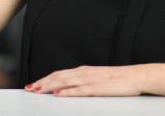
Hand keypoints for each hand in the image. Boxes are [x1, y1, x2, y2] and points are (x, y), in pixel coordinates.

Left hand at [25, 65, 144, 96]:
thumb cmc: (118, 80)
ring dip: (49, 86)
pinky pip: (79, 90)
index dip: (45, 79)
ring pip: (65, 82)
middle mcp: (84, 73)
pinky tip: (58, 94)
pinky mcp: (97, 88)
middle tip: (29, 88)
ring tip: (38, 90)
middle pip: (58, 77)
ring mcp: (90, 80)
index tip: (34, 84)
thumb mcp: (98, 78)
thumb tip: (70, 87)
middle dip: (42, 83)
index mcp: (84, 70)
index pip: (59, 74)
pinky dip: (67, 92)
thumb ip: (84, 81)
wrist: (136, 76)